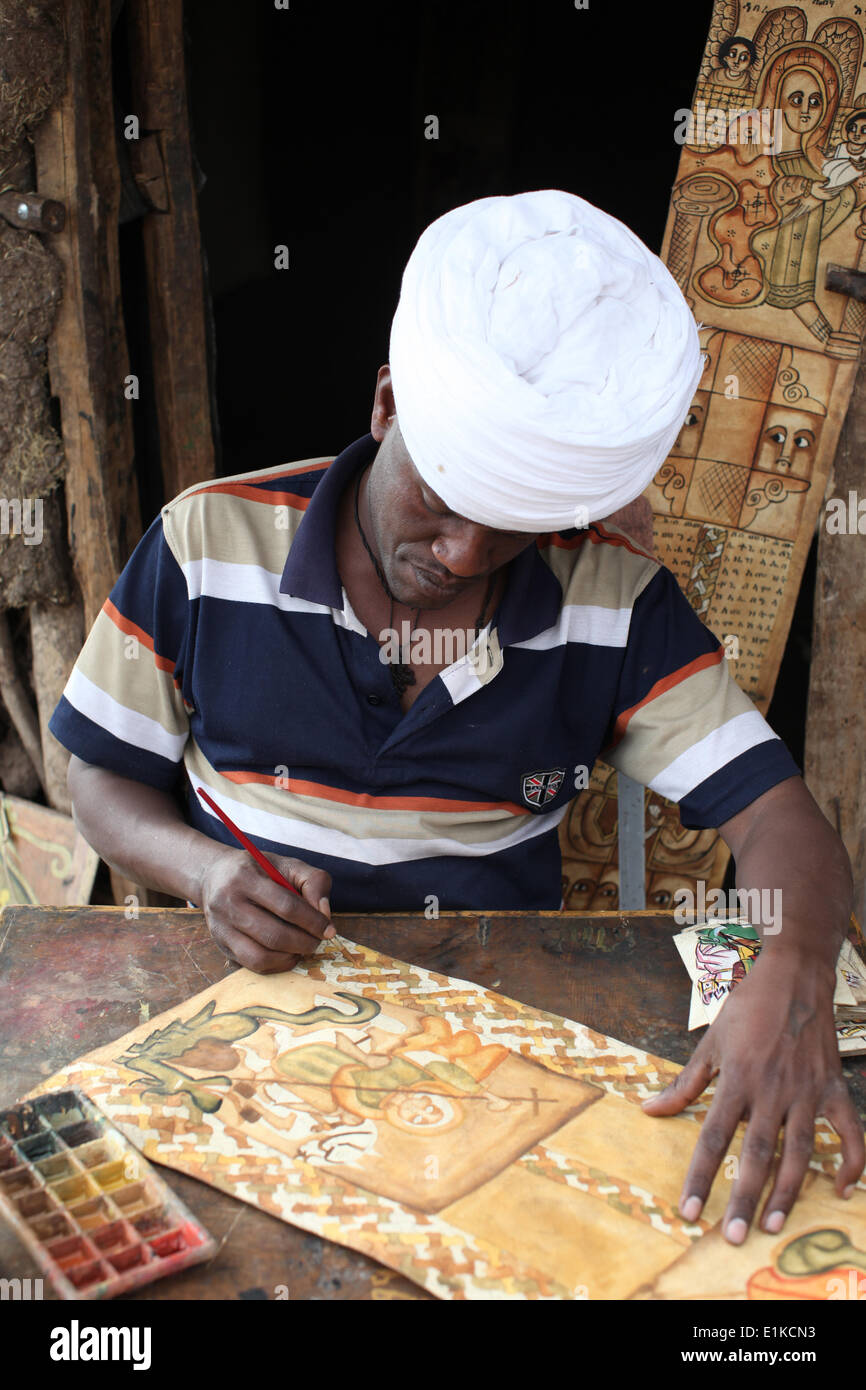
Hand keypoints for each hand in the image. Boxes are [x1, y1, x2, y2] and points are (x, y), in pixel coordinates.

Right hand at [198, 846, 333, 973]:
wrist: (214, 876)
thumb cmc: (258, 871)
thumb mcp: (287, 864)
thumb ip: (313, 881)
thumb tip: (324, 913)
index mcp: (245, 877)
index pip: (286, 906)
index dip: (313, 921)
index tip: (329, 929)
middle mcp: (227, 903)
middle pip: (274, 935)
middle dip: (304, 942)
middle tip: (318, 940)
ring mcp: (221, 927)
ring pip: (261, 956)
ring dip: (291, 956)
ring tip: (304, 947)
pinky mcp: (221, 945)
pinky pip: (252, 964)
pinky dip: (277, 964)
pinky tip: (288, 954)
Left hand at [642, 951, 864, 1243]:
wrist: (795, 973)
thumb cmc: (748, 1004)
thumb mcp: (710, 1040)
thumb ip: (684, 1082)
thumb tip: (650, 1109)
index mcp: (737, 1078)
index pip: (714, 1138)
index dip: (700, 1177)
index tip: (689, 1211)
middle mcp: (772, 1090)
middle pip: (757, 1154)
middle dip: (742, 1198)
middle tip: (732, 1236)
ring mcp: (807, 1091)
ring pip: (799, 1153)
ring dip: (788, 1193)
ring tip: (772, 1225)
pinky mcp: (834, 1088)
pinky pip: (850, 1133)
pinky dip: (852, 1163)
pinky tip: (841, 1190)